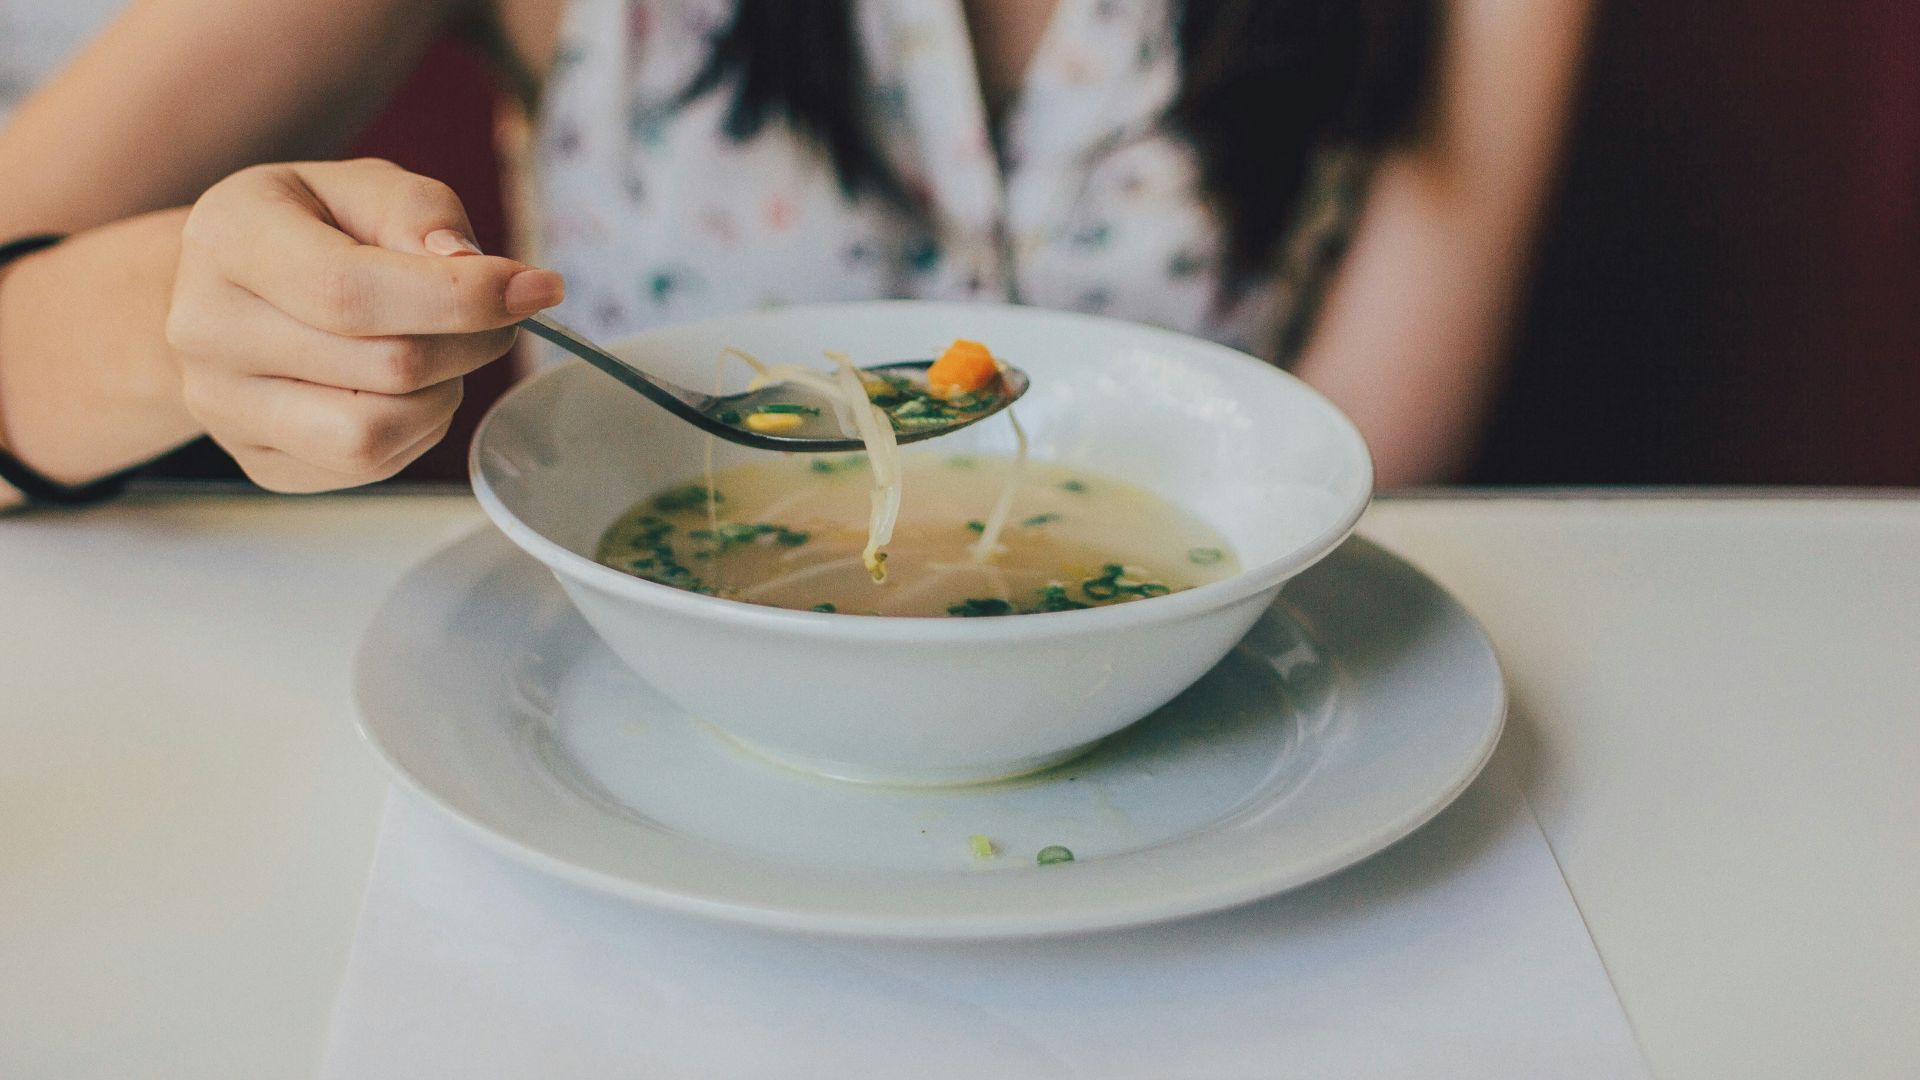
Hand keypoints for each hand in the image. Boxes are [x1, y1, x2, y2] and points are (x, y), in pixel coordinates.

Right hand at [165, 158, 563, 491]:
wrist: (225, 290)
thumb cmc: (309, 230)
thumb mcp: (360, 186)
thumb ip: (418, 212)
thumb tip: (470, 267)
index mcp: (230, 239)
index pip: (352, 291)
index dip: (460, 298)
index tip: (535, 288)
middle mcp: (208, 329)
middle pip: (384, 366)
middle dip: (472, 342)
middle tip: (499, 316)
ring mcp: (224, 405)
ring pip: (375, 434)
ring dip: (443, 394)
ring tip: (442, 352)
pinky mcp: (258, 460)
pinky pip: (368, 468)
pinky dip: (415, 430)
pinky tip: (408, 390)